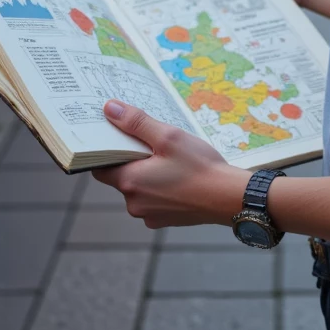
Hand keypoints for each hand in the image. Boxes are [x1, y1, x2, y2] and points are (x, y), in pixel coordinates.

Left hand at [91, 101, 242, 227]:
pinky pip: (153, 201)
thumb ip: (136, 123)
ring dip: (147, 176)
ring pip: (138, 190)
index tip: (118, 139)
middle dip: (132, 161)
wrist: (228, 198)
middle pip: (120, 178)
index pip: (100, 167)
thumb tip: (109, 108)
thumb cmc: (199, 166)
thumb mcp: (168, 137)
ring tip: (170, 161)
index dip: (106, 152)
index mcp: (130, 182)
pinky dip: (160, 190)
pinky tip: (178, 179)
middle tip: (152, 145)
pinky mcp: (163, 221)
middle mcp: (133, 203)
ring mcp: (148, 215)